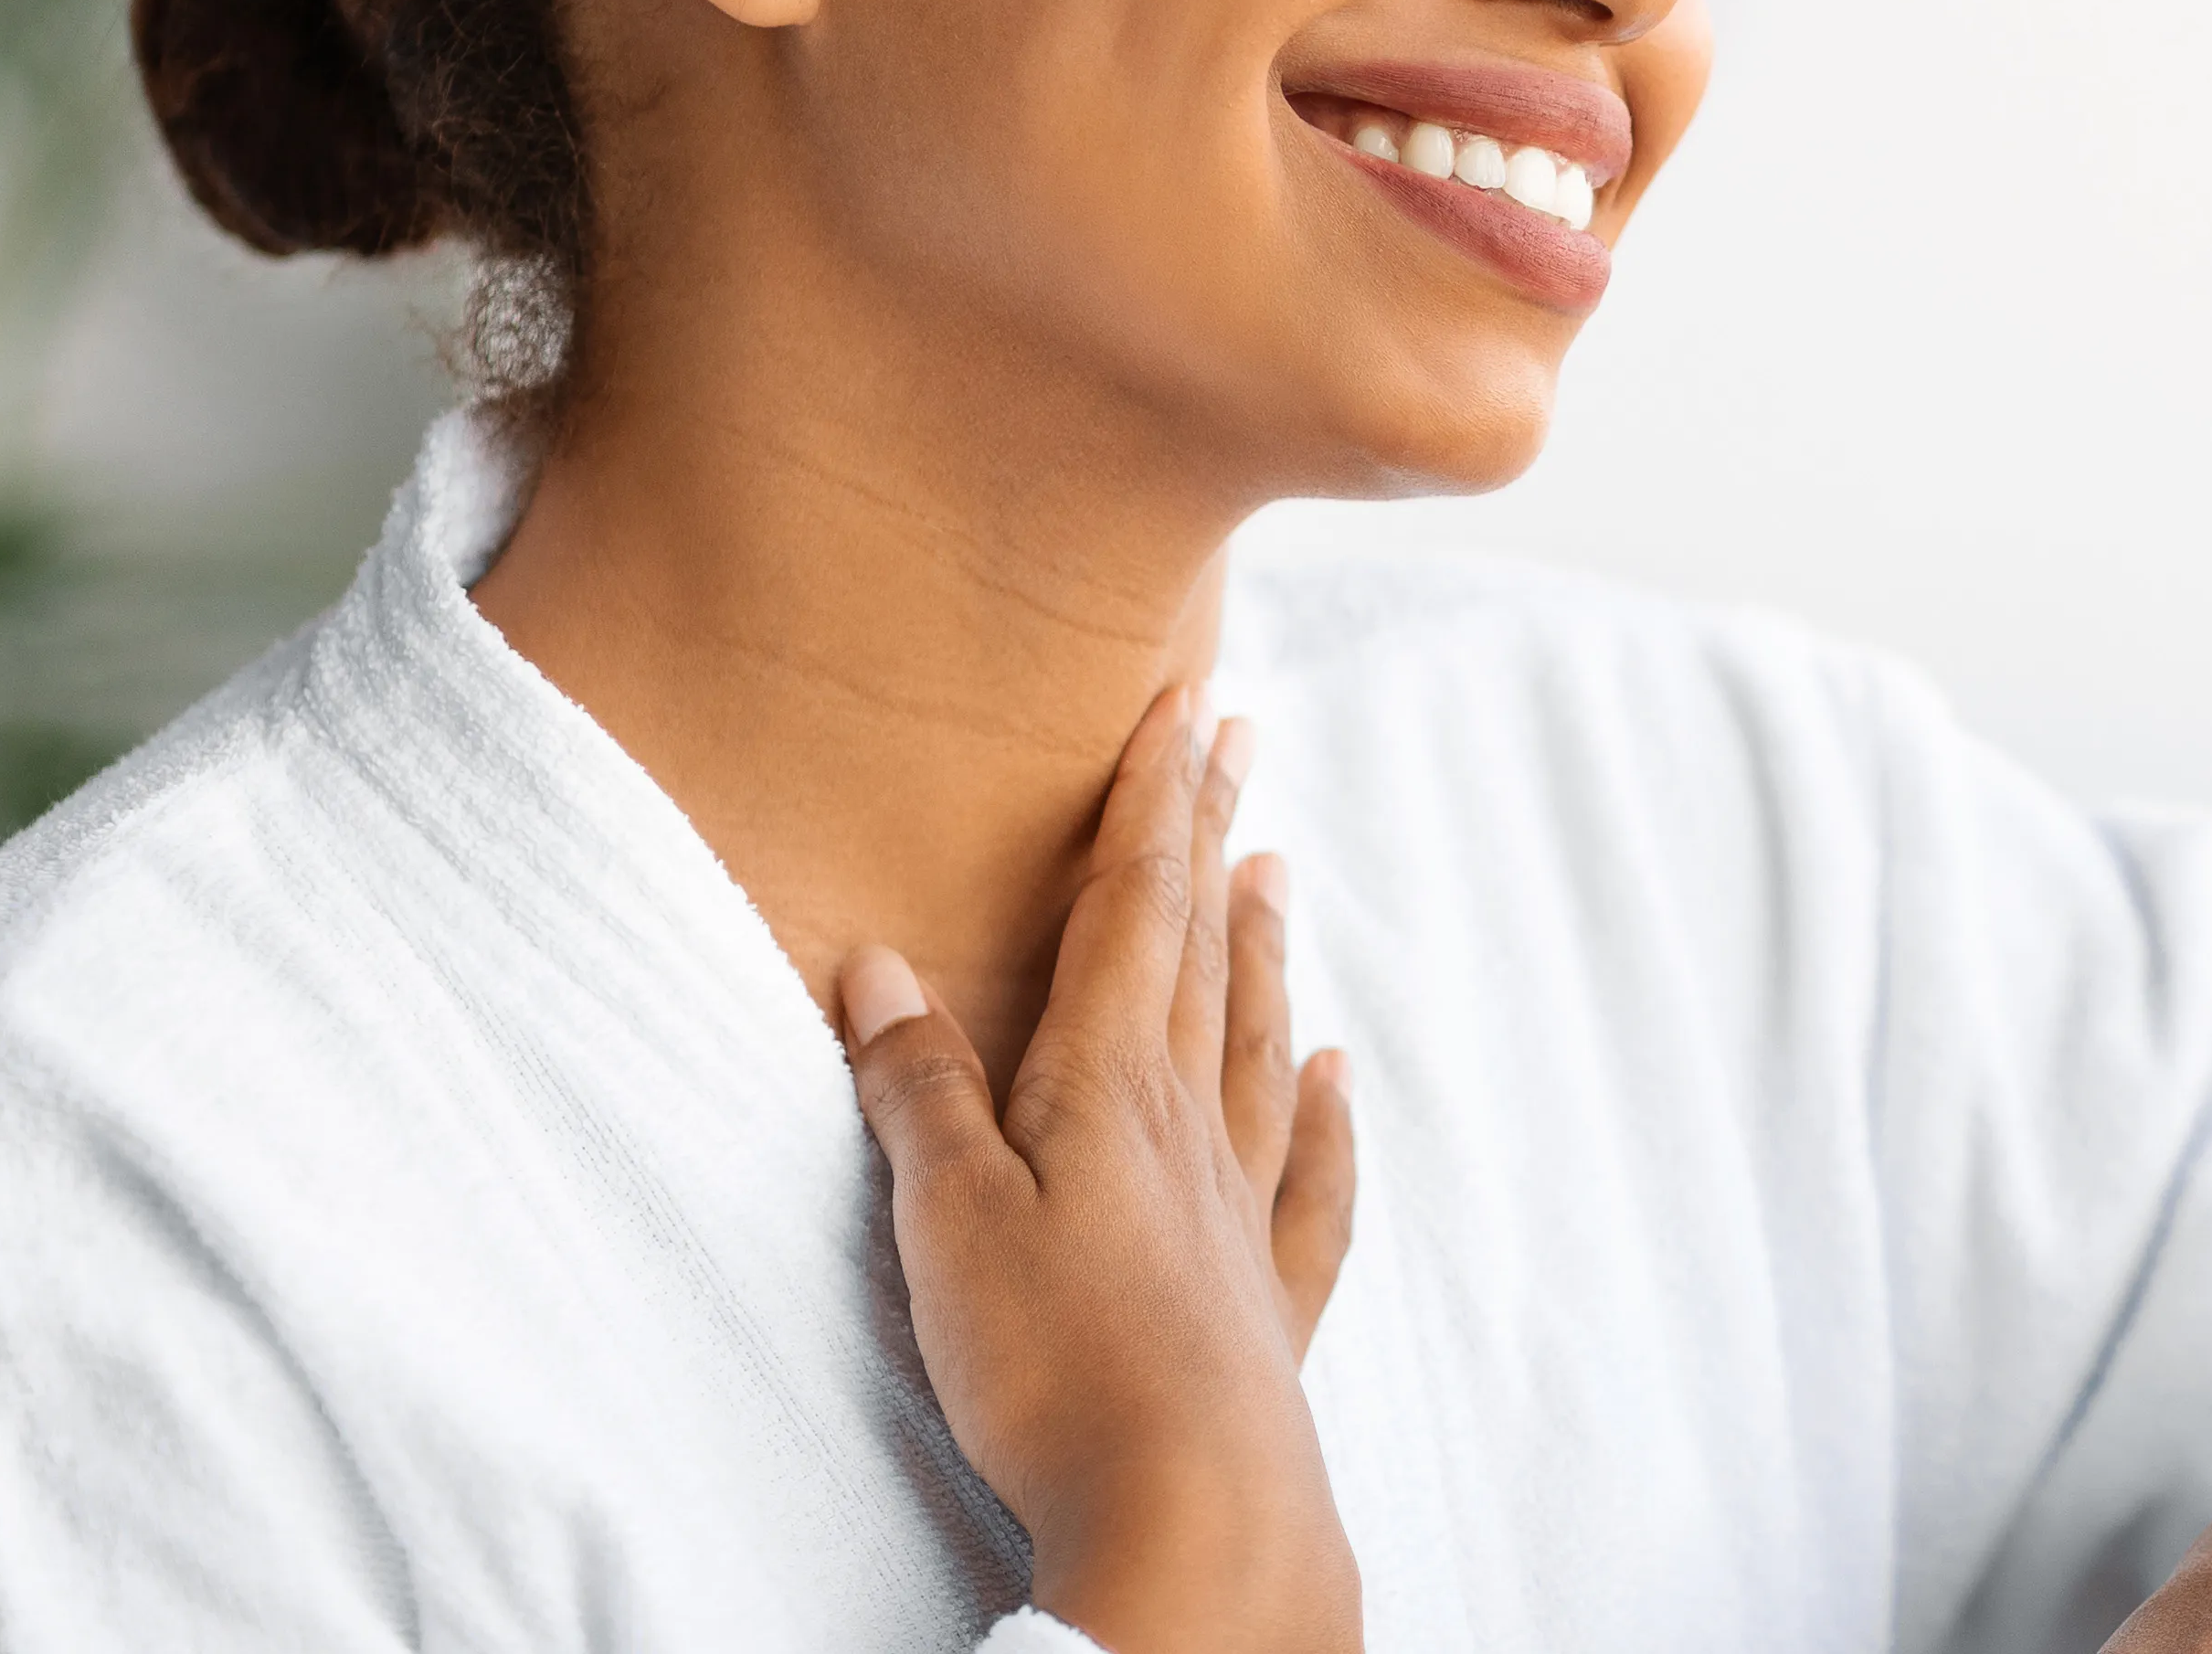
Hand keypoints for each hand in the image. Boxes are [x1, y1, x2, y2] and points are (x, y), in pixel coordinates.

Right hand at [841, 692, 1361, 1652]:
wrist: (1192, 1514)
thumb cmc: (1055, 1365)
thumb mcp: (948, 1218)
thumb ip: (919, 1086)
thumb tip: (878, 962)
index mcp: (1108, 1084)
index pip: (1132, 907)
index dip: (1150, 799)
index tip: (1182, 699)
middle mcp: (1188, 1126)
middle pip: (1204, 951)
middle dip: (1211, 837)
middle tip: (1239, 738)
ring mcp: (1238, 1213)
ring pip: (1255, 1045)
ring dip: (1262, 950)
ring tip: (1278, 871)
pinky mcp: (1262, 1305)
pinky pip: (1309, 1184)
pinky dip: (1325, 1120)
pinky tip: (1332, 1077)